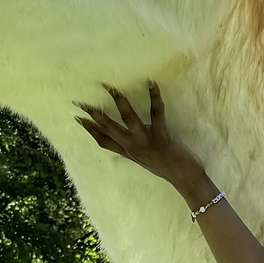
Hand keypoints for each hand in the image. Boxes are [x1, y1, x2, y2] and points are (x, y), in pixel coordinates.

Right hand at [76, 84, 210, 198]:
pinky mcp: (161, 135)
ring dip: (119, 101)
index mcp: (129, 152)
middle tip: (80, 101)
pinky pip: (156, 113)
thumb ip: (134, 150)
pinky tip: (152, 83)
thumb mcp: (145, 160)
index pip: (103, 141)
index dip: (90, 129)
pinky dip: (154, 97)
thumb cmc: (168, 168)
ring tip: (110, 87)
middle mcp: (133, 146)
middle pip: (108, 128)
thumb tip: (126, 140)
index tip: (77, 118)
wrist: (185, 179)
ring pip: (128, 119)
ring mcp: (145, 141)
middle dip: (94, 114)